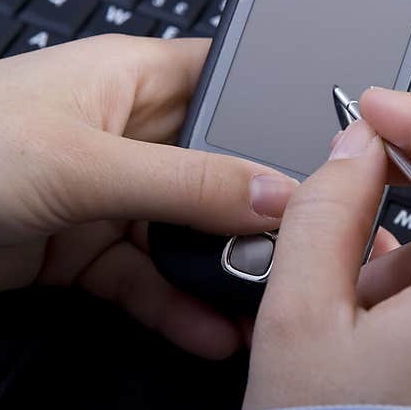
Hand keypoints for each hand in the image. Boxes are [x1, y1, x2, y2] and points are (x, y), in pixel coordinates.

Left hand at [0, 35, 297, 357]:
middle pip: (221, 169)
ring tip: (262, 301)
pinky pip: (151, 279)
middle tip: (302, 245)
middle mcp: (133, 136)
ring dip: (223, 269)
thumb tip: (274, 193)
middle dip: (260, 210)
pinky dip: (179, 307)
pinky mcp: (91, 250)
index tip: (328, 156)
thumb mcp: (82, 161)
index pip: (233, 80)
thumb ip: (185, 183)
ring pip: (190, 233)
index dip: (281, 110)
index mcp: (135, 79)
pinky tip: (209, 329)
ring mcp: (113, 196)